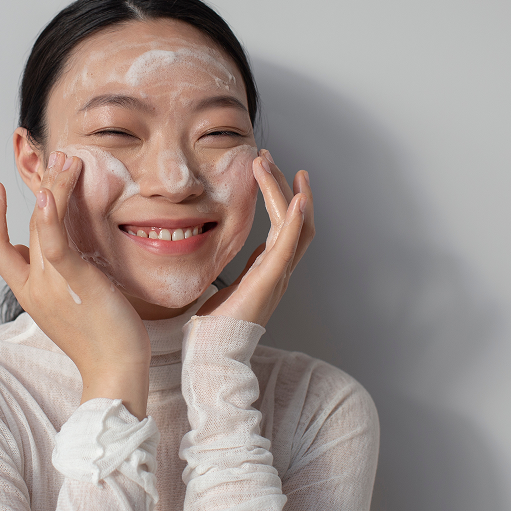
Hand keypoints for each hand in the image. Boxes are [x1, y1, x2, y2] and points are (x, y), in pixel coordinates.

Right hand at [0, 151, 150, 418]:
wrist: (114, 370)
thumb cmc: (101, 340)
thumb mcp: (72, 305)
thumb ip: (59, 279)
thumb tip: (58, 255)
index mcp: (29, 291)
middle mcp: (32, 285)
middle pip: (24, 225)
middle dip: (39, 186)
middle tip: (55, 156)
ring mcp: (49, 283)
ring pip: (40, 225)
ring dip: (52, 187)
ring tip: (66, 158)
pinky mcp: (73, 280)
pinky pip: (53, 242)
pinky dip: (47, 216)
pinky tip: (50, 192)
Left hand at [198, 149, 313, 326]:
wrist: (213, 354)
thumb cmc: (214, 328)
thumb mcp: (223, 287)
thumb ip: (231, 270)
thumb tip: (218, 251)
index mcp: (268, 270)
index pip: (283, 225)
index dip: (279, 195)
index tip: (266, 168)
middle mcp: (279, 270)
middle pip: (294, 219)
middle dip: (282, 184)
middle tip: (267, 156)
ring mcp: (278, 275)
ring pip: (293, 223)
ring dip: (283, 190)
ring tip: (269, 163)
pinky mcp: (271, 280)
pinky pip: (289, 245)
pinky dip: (296, 220)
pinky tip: (298, 197)